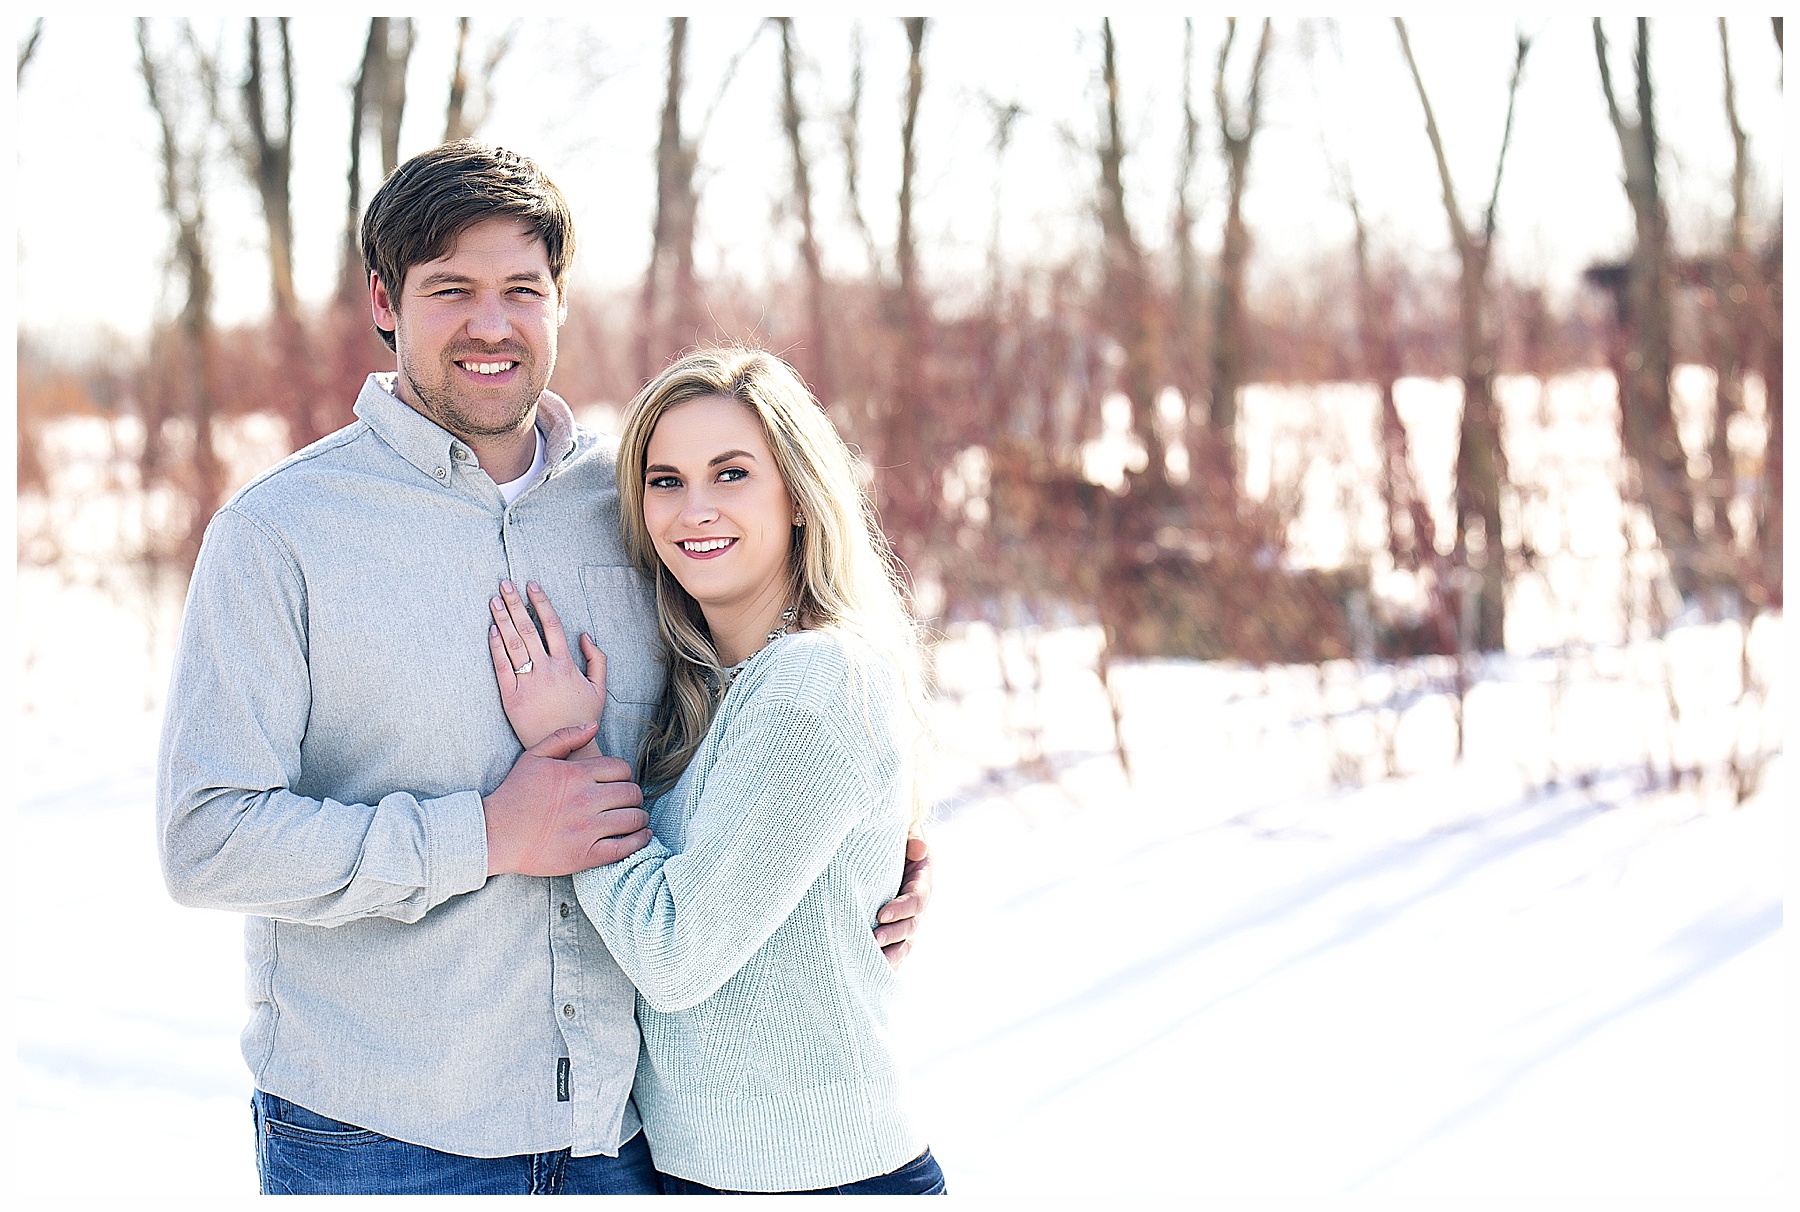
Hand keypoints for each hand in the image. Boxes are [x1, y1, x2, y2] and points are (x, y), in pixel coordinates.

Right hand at [482, 722, 651, 875]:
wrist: (495, 834)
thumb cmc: (514, 795)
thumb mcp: (534, 757)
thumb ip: (565, 737)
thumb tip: (594, 727)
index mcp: (576, 774)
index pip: (622, 768)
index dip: (623, 774)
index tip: (616, 783)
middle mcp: (586, 800)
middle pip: (632, 792)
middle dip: (633, 795)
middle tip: (626, 801)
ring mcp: (588, 828)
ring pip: (634, 818)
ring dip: (639, 817)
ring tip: (634, 818)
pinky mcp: (587, 854)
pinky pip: (626, 846)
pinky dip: (639, 840)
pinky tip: (639, 836)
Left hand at [488, 580, 608, 751]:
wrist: (566, 749)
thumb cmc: (583, 718)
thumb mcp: (599, 688)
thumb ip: (596, 659)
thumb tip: (584, 635)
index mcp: (567, 665)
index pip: (551, 625)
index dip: (541, 602)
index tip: (531, 585)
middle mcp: (546, 670)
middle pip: (528, 629)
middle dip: (516, 604)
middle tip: (504, 584)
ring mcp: (527, 683)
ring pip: (513, 644)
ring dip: (502, 620)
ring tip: (494, 600)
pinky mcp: (512, 697)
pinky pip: (501, 668)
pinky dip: (495, 648)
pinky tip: (491, 631)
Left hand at [875, 833, 932, 968]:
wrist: (894, 849)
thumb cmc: (898, 838)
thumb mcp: (908, 831)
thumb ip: (913, 837)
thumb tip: (918, 849)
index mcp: (922, 882)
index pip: (916, 900)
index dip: (902, 908)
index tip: (881, 914)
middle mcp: (918, 906)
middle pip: (911, 926)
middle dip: (893, 935)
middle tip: (873, 939)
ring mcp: (908, 921)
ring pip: (905, 944)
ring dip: (891, 954)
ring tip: (872, 963)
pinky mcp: (896, 931)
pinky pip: (896, 951)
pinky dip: (889, 964)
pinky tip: (873, 974)